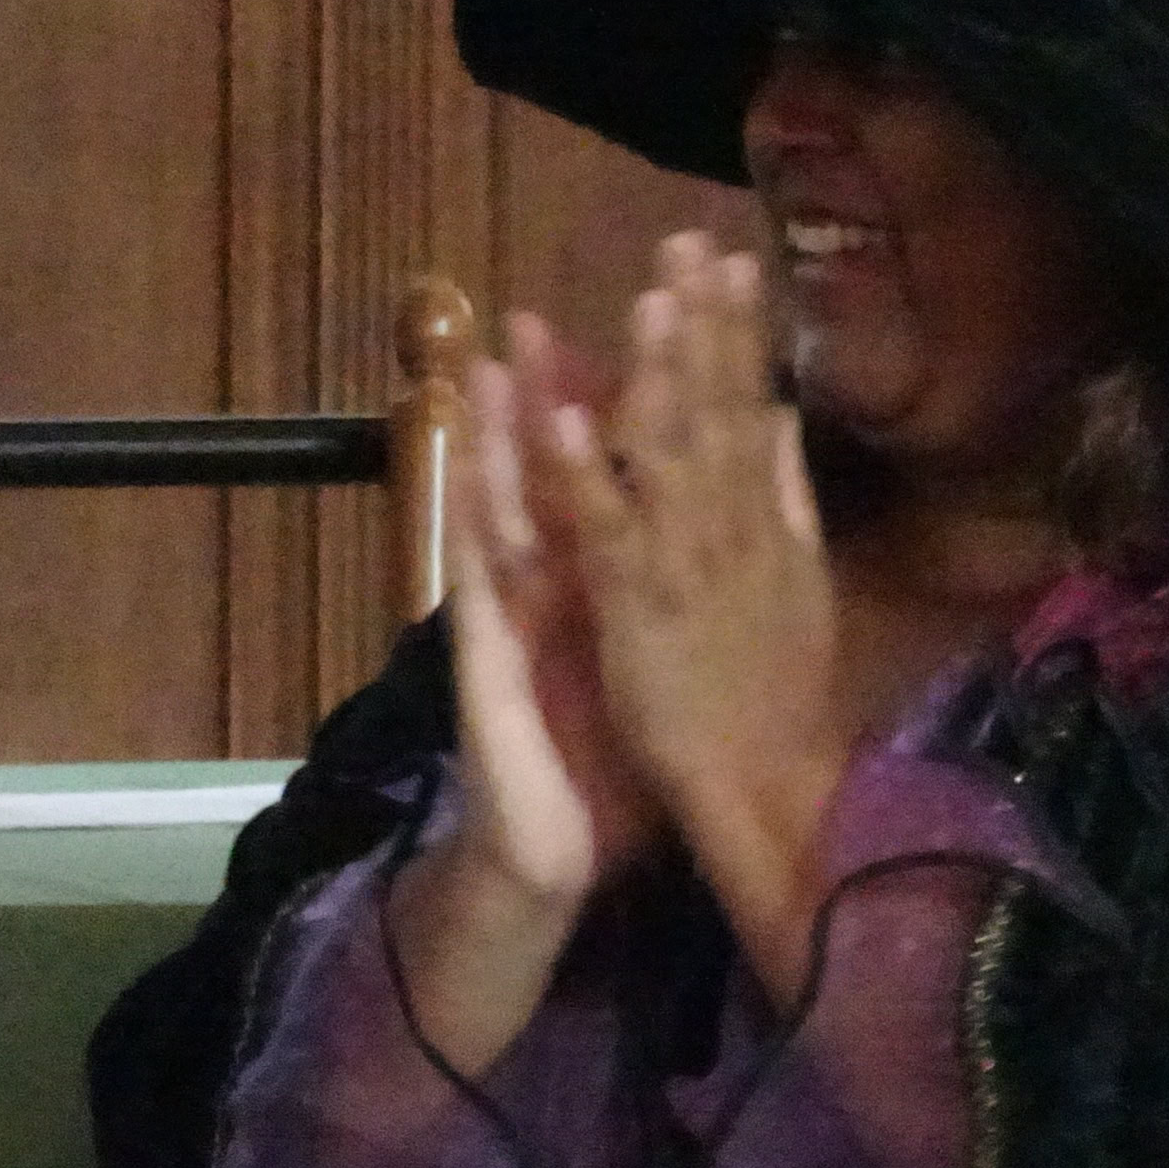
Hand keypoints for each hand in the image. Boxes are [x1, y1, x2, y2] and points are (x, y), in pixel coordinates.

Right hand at [450, 317, 664, 908]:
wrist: (551, 857)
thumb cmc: (608, 772)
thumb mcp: (651, 669)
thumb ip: (665, 600)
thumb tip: (698, 548)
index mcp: (600, 588)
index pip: (611, 482)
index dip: (623, 404)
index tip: (637, 329)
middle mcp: (546, 594)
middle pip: (550, 478)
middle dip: (548, 389)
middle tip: (535, 310)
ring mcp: (508, 623)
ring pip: (504, 510)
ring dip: (498, 433)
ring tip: (498, 356)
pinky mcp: (486, 658)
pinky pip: (480, 576)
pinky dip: (475, 515)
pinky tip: (470, 462)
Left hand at [539, 235, 854, 870]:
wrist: (764, 790)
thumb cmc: (772, 699)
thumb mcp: (796, 584)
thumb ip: (788, 501)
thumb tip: (784, 425)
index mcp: (761, 524)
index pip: (746, 409)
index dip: (738, 333)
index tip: (734, 258)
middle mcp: (727, 532)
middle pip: (711, 413)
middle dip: (699, 325)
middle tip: (688, 237)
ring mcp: (682, 568)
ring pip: (666, 457)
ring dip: (655, 375)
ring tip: (647, 295)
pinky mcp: (633, 611)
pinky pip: (604, 536)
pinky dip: (586, 476)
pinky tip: (565, 419)